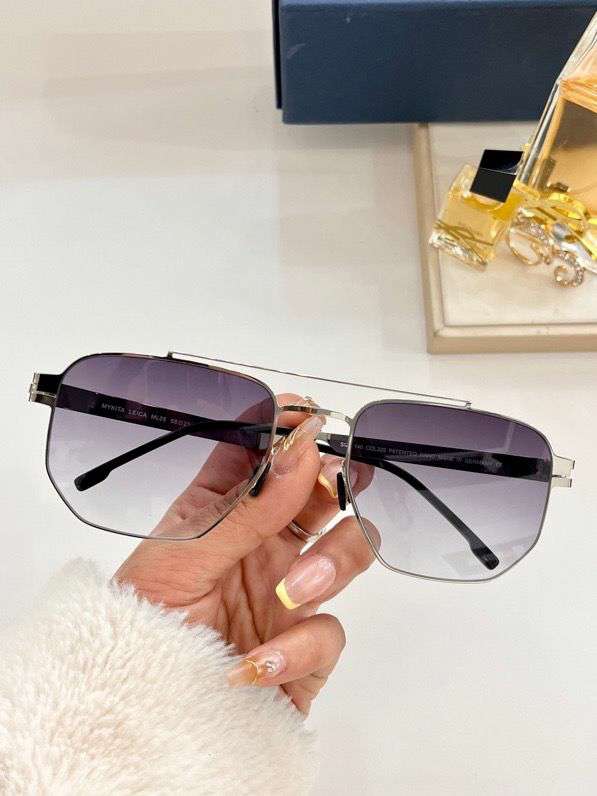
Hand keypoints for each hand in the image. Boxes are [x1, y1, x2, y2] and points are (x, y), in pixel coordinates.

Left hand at [115, 394, 375, 713]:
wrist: (137, 711)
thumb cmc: (142, 623)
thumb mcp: (181, 558)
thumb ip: (247, 509)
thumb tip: (299, 451)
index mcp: (227, 508)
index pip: (267, 454)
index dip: (290, 428)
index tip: (306, 415)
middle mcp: (266, 542)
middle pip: (324, 493)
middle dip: (336, 483)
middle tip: (328, 486)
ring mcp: (290, 592)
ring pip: (350, 548)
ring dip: (335, 561)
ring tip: (292, 591)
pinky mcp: (305, 647)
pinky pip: (330, 633)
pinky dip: (299, 647)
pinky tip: (257, 662)